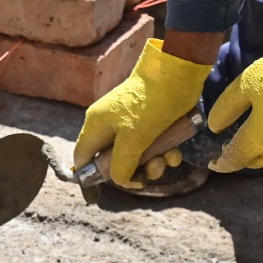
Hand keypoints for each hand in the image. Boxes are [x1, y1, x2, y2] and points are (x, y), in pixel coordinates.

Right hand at [74, 39, 210, 187]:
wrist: (180, 72)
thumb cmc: (150, 103)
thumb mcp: (133, 138)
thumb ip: (121, 165)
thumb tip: (121, 181)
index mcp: (97, 126)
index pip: (82, 157)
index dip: (90, 175)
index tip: (105, 190)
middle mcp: (111, 126)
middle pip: (114, 162)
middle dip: (133, 171)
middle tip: (148, 173)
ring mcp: (132, 124)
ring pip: (137, 157)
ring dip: (154, 164)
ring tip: (167, 159)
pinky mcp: (152, 123)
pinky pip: (153, 147)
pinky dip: (165, 152)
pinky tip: (176, 150)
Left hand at [208, 8, 262, 172]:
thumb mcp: (244, 86)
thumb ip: (225, 109)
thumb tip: (213, 127)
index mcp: (256, 140)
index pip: (234, 160)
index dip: (221, 163)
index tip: (213, 164)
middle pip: (255, 162)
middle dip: (243, 157)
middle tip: (235, 148)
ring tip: (261, 146)